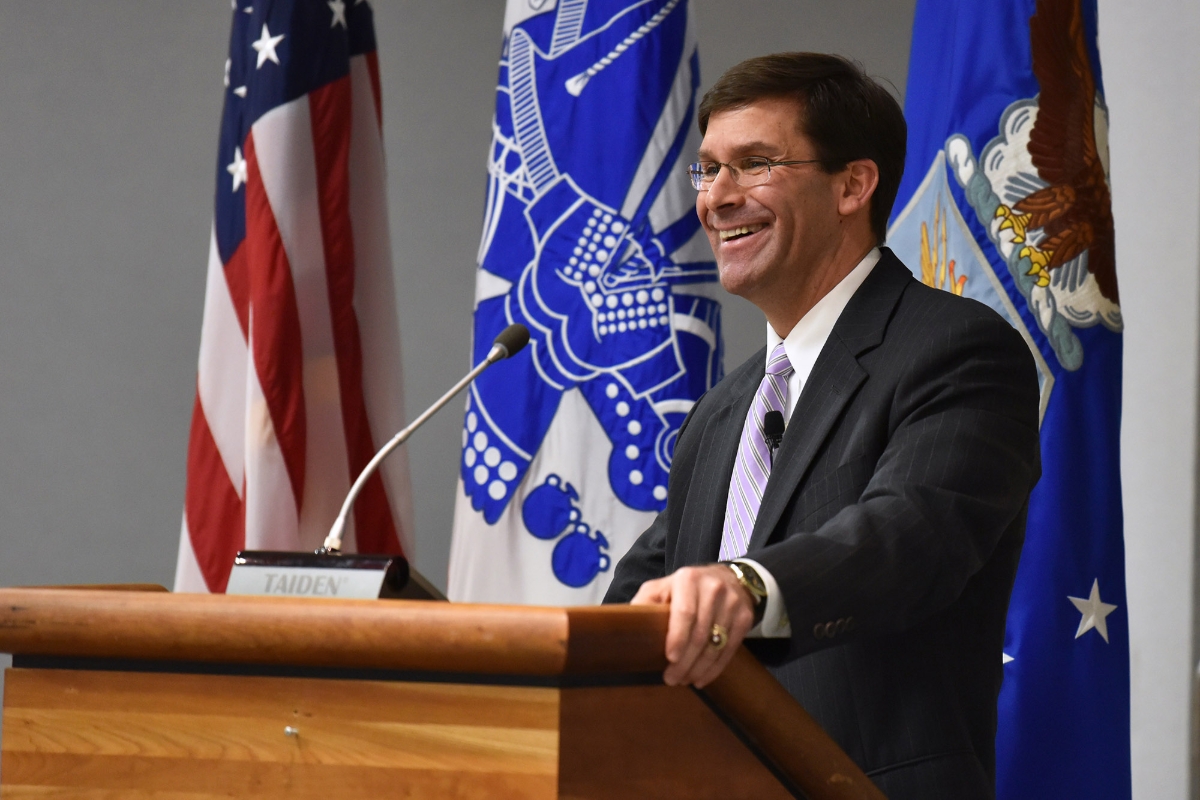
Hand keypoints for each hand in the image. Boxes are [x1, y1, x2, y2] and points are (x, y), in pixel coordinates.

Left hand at [630, 564, 755, 687]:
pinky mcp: (744, 618)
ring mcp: (732, 603)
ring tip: (684, 680)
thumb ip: (644, 602)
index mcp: (688, 579)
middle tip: (672, 679)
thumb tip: (625, 625)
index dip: (677, 637)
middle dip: (685, 661)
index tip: (670, 658)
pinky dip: (715, 668)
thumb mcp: (662, 586)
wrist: (728, 578)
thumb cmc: (687, 588)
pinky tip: (702, 678)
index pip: (684, 612)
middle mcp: (713, 588)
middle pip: (700, 633)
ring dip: (698, 668)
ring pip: (715, 644)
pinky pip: (730, 649)